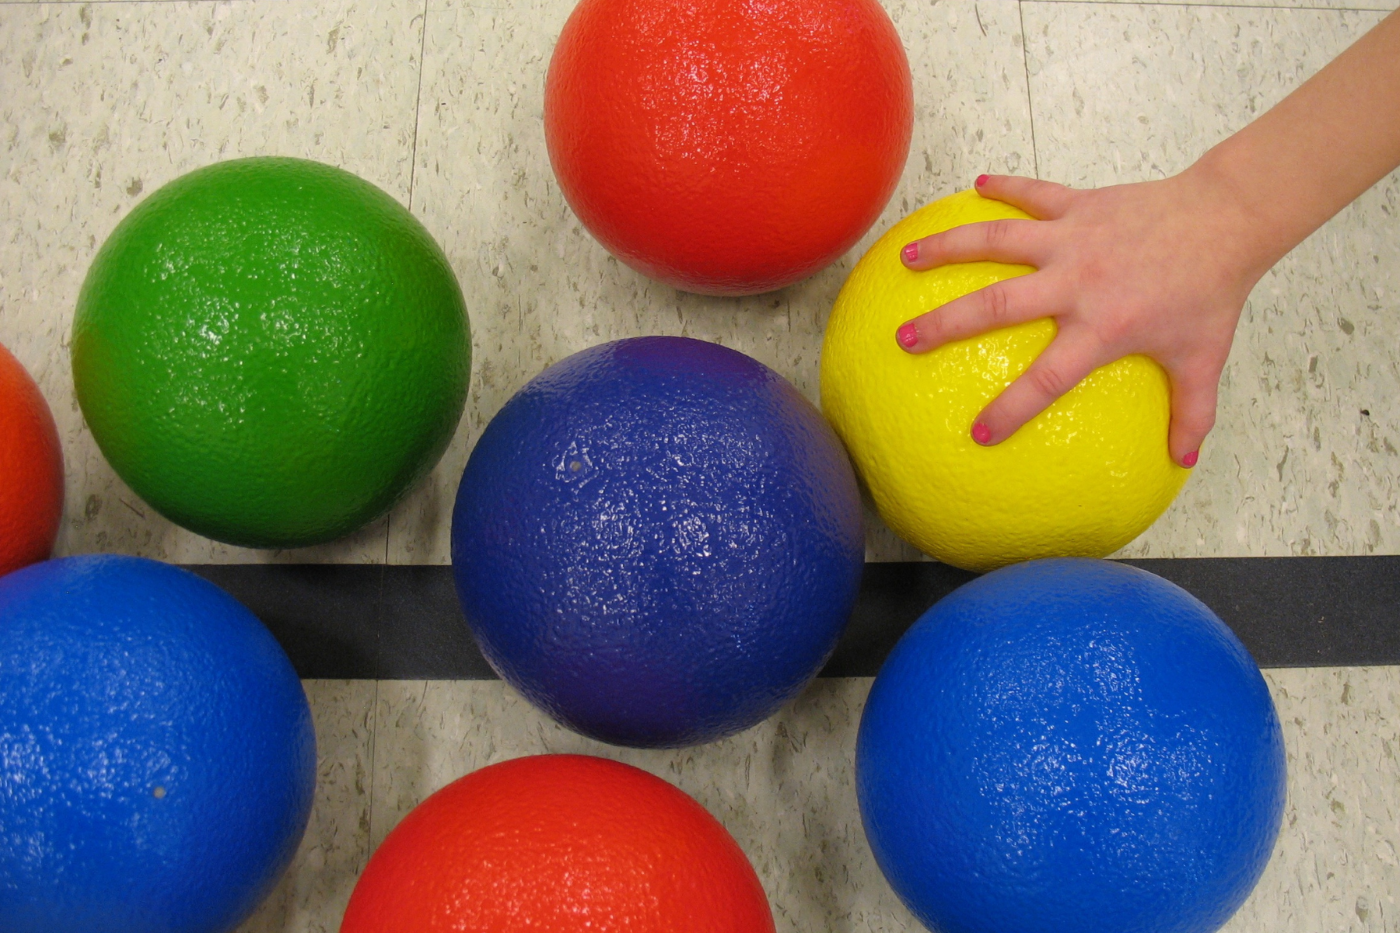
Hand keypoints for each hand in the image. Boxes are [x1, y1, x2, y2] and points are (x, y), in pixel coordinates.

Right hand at [894, 171, 1269, 466]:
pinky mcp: (1079, 204)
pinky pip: (1032, 194)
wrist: (1228, 218)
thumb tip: (1183, 461)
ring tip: (906, 259)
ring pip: (996, 240)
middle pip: (996, 306)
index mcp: (1102, 327)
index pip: (1046, 379)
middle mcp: (1077, 282)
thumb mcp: (1203, 357)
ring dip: (947, 247)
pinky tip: (976, 184)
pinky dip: (1005, 187)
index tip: (977, 434)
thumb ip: (1191, 412)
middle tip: (903, 339)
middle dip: (944, 323)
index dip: (1011, 409)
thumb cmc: (1212, 292)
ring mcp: (1072, 238)